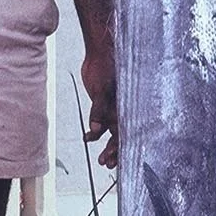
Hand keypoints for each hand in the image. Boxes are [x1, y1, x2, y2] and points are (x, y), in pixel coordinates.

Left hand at [81, 48, 116, 168]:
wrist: (98, 53)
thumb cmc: (106, 67)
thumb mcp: (102, 89)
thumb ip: (98, 109)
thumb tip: (94, 129)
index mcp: (127, 107)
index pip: (128, 131)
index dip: (123, 147)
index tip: (118, 160)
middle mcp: (122, 110)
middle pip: (121, 135)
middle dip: (115, 151)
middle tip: (108, 163)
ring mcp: (112, 108)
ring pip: (111, 132)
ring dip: (105, 145)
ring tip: (100, 158)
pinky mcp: (102, 104)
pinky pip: (100, 122)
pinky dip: (94, 132)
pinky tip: (88, 138)